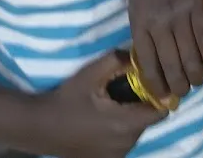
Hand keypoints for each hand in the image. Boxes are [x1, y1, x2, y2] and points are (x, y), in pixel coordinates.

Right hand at [45, 51, 165, 157]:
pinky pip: (124, 140)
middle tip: (128, 86)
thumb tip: (138, 55)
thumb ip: (118, 60)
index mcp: (126, 123)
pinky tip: (104, 116)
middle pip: (148, 120)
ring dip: (131, 115)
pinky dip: (121, 128)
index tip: (152, 80)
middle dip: (142, 102)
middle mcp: (126, 144)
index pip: (161, 111)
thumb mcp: (91, 73)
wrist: (41, 127)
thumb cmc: (68, 98)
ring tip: (114, 100)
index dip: (160, 94)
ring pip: (136, 131)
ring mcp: (117, 155)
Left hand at [127, 0, 202, 103]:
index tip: (165, 97)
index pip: (147, 66)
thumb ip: (145, 26)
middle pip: (171, 67)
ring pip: (191, 58)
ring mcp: (179, 13)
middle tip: (186, 89)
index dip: (158, 86)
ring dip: (197, 74)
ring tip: (199, 77)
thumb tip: (153, 54)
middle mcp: (158, 22)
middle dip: (180, 85)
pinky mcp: (197, 2)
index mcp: (139, 22)